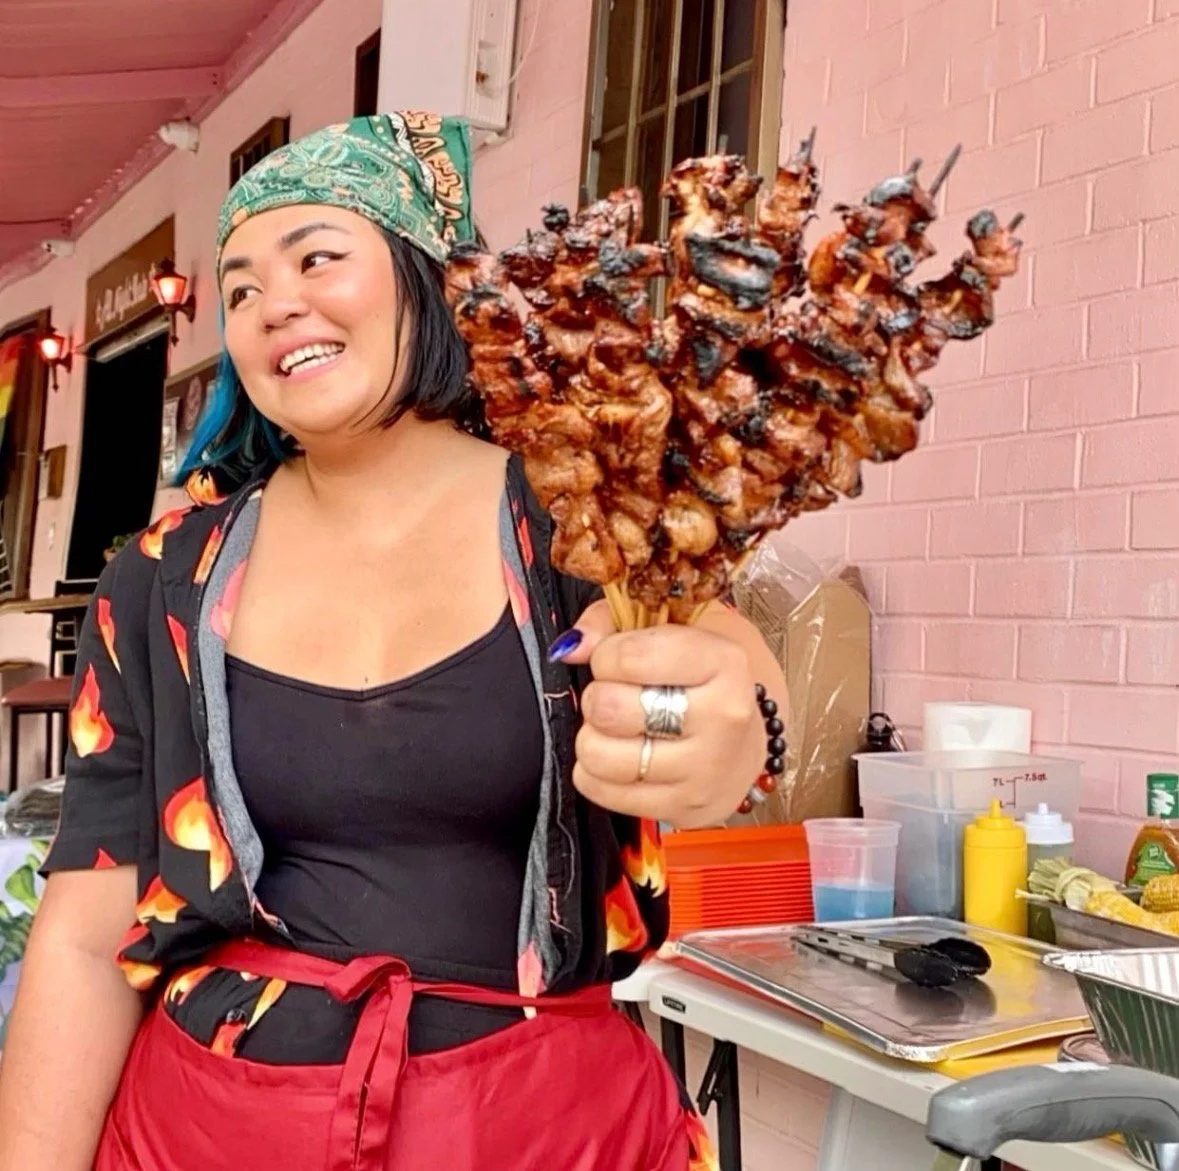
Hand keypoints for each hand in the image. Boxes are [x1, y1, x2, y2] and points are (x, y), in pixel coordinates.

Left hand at [554, 600, 766, 828]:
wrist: (744, 742)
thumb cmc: (702, 677)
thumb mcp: (672, 627)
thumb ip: (614, 622)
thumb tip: (573, 647)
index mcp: (722, 662)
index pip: (630, 657)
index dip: (606, 655)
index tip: (616, 659)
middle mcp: (721, 717)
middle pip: (611, 708)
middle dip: (597, 697)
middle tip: (613, 697)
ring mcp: (704, 769)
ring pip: (601, 756)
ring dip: (592, 738)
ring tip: (612, 730)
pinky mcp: (685, 807)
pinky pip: (602, 792)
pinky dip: (594, 773)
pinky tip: (617, 758)